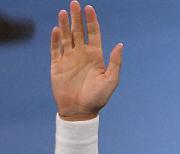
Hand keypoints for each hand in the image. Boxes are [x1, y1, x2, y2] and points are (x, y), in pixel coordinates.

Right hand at [50, 1, 122, 120]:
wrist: (81, 111)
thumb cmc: (98, 98)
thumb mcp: (111, 80)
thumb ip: (115, 63)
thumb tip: (120, 45)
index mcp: (96, 57)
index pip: (93, 34)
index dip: (91, 21)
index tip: (89, 8)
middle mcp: (82, 55)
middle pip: (78, 32)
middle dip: (76, 18)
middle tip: (74, 3)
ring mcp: (69, 59)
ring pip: (66, 37)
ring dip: (64, 25)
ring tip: (63, 12)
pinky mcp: (57, 66)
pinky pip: (55, 50)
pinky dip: (55, 40)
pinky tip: (56, 29)